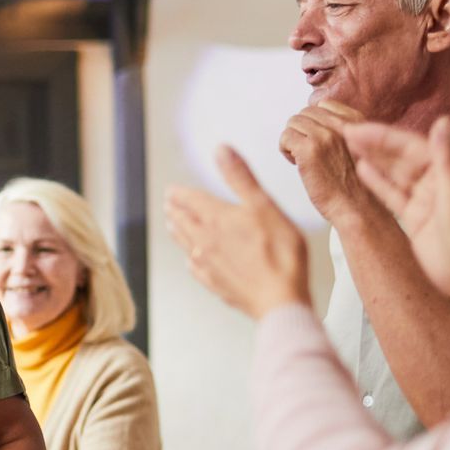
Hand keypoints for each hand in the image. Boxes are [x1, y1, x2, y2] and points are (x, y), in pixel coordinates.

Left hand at [166, 147, 310, 319]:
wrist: (280, 299)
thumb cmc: (280, 252)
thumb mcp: (264, 206)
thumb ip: (240, 178)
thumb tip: (221, 150)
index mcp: (215, 218)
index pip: (189, 200)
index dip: (179, 193)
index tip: (171, 190)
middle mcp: (204, 240)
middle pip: (183, 221)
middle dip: (175, 210)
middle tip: (168, 204)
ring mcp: (207, 264)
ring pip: (185, 243)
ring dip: (178, 231)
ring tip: (173, 225)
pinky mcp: (214, 284)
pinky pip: (195, 267)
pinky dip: (191, 258)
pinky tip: (193, 260)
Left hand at [280, 101, 374, 223]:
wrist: (358, 208)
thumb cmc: (354, 184)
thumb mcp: (356, 147)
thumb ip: (341, 130)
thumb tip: (314, 116)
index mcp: (356, 122)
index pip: (323, 104)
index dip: (314, 123)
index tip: (317, 140)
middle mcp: (341, 125)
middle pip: (304, 113)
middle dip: (301, 132)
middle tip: (307, 153)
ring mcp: (325, 136)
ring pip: (292, 123)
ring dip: (292, 140)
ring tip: (303, 159)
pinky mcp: (310, 150)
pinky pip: (285, 137)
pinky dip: (285, 150)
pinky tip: (297, 164)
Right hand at [342, 117, 449, 305]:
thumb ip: (446, 158)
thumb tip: (441, 122)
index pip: (412, 145)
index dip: (384, 135)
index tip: (357, 127)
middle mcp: (437, 181)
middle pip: (400, 156)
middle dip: (374, 144)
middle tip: (344, 133)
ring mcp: (424, 199)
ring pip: (394, 173)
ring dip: (372, 159)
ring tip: (347, 147)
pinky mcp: (415, 217)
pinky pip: (391, 195)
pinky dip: (376, 182)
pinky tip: (360, 171)